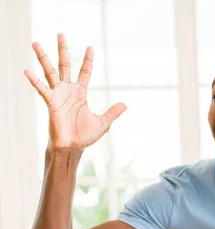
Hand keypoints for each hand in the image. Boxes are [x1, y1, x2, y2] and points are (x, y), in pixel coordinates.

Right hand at [24, 33, 126, 150]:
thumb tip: (125, 104)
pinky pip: (42, 89)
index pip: (85, 72)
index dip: (88, 60)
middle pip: (65, 65)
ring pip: (50, 71)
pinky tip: (27, 71)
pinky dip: (34, 80)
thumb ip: (112, 112)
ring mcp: (58, 95)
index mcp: (80, 93)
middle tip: (60, 34)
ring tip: (35, 43)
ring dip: (43, 58)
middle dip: (63, 50)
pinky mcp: (51, 102)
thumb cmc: (84, 136)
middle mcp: (68, 90)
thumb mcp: (103, 123)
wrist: (72, 147)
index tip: (90, 47)